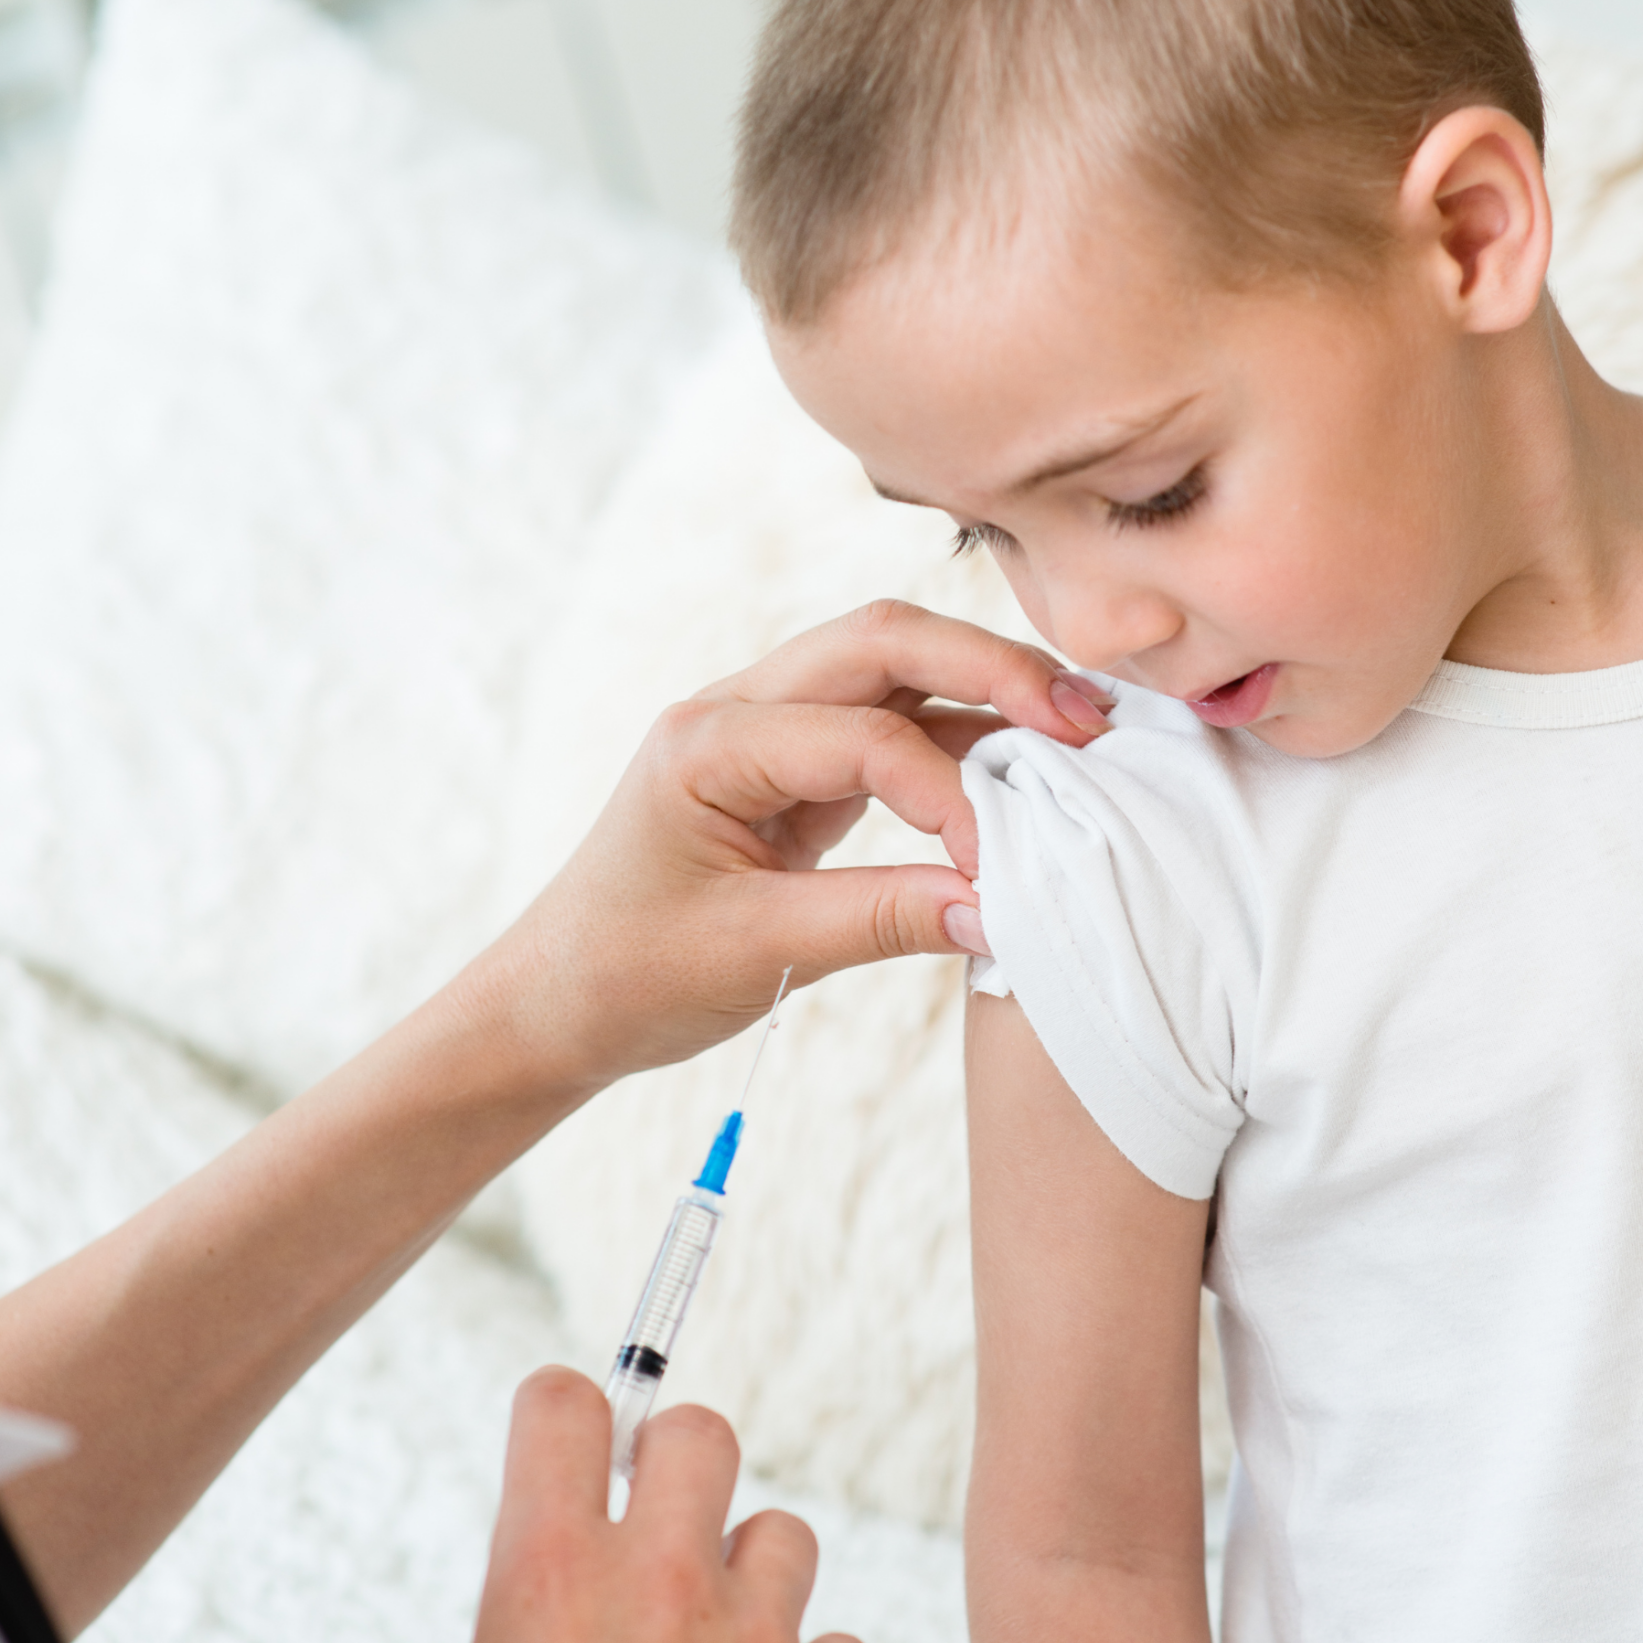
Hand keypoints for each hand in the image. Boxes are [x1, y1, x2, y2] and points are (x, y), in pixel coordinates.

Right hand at [417, 1374, 874, 1642]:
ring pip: (786, 1534)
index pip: (568, 1403)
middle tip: (667, 1527)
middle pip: (702, 1432)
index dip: (573, 1414)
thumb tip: (559, 1594)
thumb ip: (530, 1626)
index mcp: (546, 1572)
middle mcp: (656, 1581)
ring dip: (755, 1582)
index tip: (581, 1442)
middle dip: (681, 1466)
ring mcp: (749, 1640)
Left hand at [473, 600, 1108, 1085]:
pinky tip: (1025, 770)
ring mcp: (768, 730)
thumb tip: (1002, 909)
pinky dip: (961, 741)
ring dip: (985, 690)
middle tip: (1084, 720)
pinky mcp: (795, 766)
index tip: (1005, 869)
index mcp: (708, 743)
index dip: (949, 796)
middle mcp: (737, 710)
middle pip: (883, 641)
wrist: (557, 1001)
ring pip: (893, 668)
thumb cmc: (629, 974)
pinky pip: (892, 726)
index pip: (863, 736)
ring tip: (1078, 730)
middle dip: (990, 668)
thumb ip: (880, 923)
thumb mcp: (754, 952)